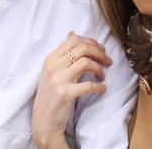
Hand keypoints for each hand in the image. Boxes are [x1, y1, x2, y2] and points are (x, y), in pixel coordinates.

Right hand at [32, 31, 112, 147]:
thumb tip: (72, 33)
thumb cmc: (51, 93)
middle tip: (107, 60)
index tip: (101, 49)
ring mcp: (58, 79)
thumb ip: (63, 52)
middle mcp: (53, 66)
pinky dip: (99, 86)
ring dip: (99, 68)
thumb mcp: (52, 69)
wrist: (43, 120)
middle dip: (99, 52)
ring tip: (102, 75)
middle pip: (82, 48)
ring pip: (86, 63)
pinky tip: (102, 88)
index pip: (73, 40)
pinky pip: (88, 85)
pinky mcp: (65, 94)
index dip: (91, 42)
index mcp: (51, 58)